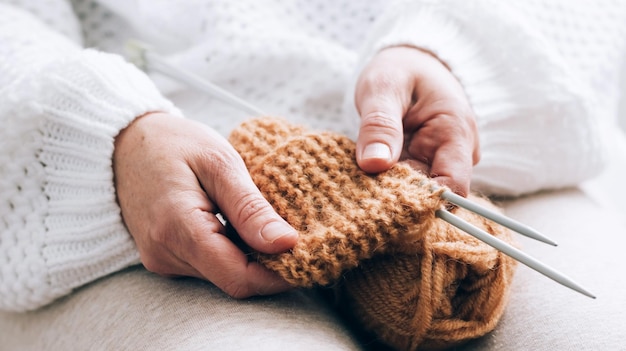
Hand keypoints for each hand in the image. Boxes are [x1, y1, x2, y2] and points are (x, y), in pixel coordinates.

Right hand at [113, 112, 297, 297]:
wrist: (123, 143)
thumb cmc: (172, 143)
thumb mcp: (219, 163)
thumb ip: (250, 208)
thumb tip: (286, 244)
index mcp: (178, 229)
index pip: (239, 277)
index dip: (279, 274)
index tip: (305, 252)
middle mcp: (165, 254)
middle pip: (233, 280)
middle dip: (269, 264)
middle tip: (294, 232)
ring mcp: (161, 259)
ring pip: (222, 275)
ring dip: (251, 256)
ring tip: (264, 221)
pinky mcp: (164, 257)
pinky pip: (208, 266)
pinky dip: (232, 251)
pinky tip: (239, 225)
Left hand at [354, 46, 479, 195]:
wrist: (410, 62)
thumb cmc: (400, 69)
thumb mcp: (383, 87)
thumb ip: (379, 124)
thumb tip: (374, 164)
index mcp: (456, 132)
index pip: (453, 185)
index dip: (421, 198)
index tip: (382, 196)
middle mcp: (457, 153)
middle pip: (431, 192)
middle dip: (396, 194)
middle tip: (360, 186)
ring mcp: (441, 161)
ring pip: (416, 191)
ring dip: (388, 189)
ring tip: (359, 178)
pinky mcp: (424, 165)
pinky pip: (406, 183)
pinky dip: (386, 182)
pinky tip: (366, 175)